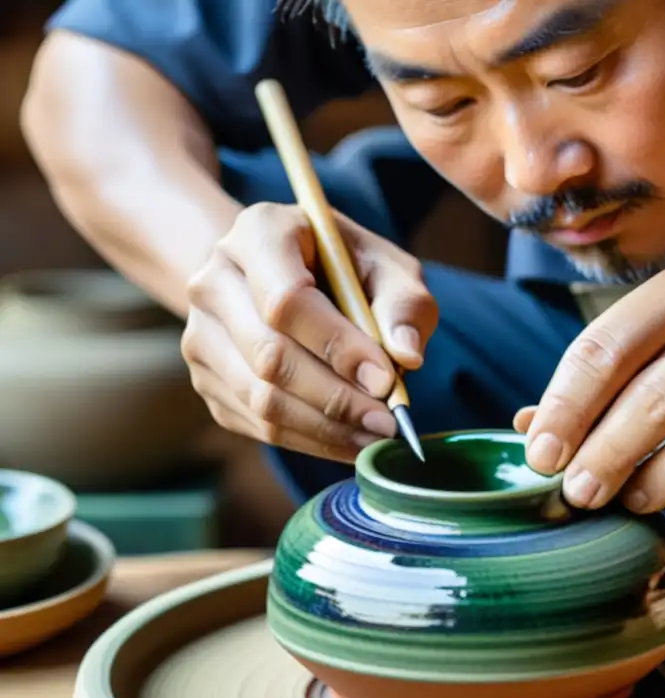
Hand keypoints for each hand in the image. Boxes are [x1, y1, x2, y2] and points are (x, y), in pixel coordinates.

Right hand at [182, 203, 437, 461]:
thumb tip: (407, 356)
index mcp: (259, 233)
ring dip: (325, 427)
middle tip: (387, 422)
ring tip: (376, 437)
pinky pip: (255, 423)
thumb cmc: (345, 268)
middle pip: (269, 356)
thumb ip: (403, 304)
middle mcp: (214, 280)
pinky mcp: (206, 378)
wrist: (284, 274)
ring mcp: (200, 333)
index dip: (337, 346)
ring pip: (259, 398)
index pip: (287, 301)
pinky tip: (349, 439)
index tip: (385, 380)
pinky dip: (309, 439)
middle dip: (336, 398)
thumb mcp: (386, 266)